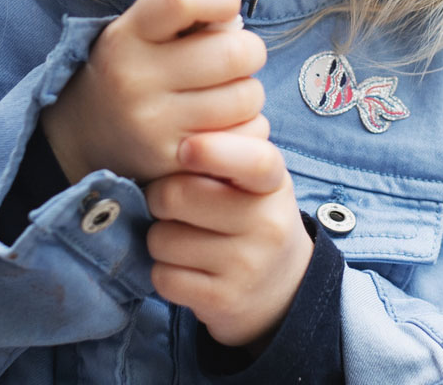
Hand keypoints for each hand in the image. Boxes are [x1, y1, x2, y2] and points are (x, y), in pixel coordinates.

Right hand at [42, 0, 268, 184]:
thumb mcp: (136, 32)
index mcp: (127, 37)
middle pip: (234, 53)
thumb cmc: (128, 71)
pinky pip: (243, 138)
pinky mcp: (173, 162)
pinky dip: (247, 128)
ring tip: (227, 93)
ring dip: (249, 92)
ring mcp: (154, 126)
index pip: (183, 1)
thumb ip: (182, 16)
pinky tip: (225, 124)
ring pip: (246, 97)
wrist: (79, 137)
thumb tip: (235, 13)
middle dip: (249, 51)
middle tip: (236, 58)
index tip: (227, 5)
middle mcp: (135, 80)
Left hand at [145, 130, 312, 349]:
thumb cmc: (252, 218)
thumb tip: (166, 142)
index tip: (185, 148)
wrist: (283, 288)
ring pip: (162, 240)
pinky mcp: (223, 301)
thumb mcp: (254, 182)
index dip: (214, 150)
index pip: (255, 160)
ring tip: (184, 239)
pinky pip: (163, 277)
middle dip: (160, 197)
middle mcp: (266, 224)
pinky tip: (186, 269)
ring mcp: (246, 266)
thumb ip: (220, 154)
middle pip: (177, 195)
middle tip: (172, 203)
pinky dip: (163, 273)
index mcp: (272, 184)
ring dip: (160, 239)